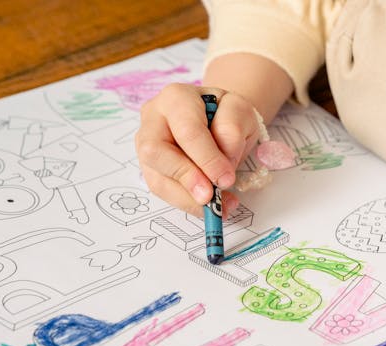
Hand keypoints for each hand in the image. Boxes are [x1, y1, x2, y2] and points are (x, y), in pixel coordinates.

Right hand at [136, 83, 262, 216]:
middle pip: (157, 152)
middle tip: (210, 197)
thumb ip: (233, 130)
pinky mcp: (149, 168)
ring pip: (156, 177)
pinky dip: (186, 203)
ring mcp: (145, 144)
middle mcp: (153, 119)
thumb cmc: (226, 114)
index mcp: (176, 98)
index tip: (226, 180)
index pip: (188, 131)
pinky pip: (162, 190)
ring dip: (187, 198)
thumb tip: (223, 163)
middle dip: (186, 179)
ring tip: (217, 207)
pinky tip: (208, 206)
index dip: (207, 159)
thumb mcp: (240, 112)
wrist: (216, 120)